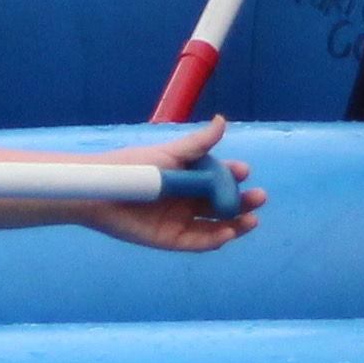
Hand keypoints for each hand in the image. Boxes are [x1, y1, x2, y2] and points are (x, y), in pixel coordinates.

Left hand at [90, 127, 258, 255]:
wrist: (104, 192)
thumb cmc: (136, 167)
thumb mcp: (170, 154)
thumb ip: (198, 143)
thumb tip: (222, 121)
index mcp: (191, 175)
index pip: (220, 176)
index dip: (234, 175)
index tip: (244, 171)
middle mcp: (190, 198)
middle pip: (223, 202)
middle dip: (243, 200)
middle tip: (259, 197)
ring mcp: (182, 220)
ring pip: (217, 224)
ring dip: (236, 223)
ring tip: (252, 219)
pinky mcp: (172, 239)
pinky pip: (199, 241)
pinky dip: (215, 239)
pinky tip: (228, 233)